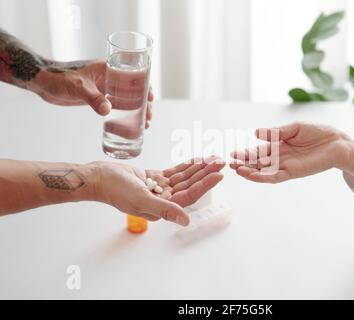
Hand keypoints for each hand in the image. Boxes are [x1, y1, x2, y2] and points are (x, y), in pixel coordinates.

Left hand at [28, 60, 152, 127]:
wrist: (43, 82)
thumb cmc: (59, 78)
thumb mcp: (78, 88)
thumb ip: (93, 98)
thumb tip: (108, 111)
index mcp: (108, 68)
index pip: (134, 75)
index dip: (145, 86)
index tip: (151, 99)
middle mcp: (110, 78)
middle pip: (134, 90)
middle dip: (145, 104)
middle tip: (149, 119)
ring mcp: (104, 89)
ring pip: (127, 100)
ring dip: (137, 111)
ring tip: (145, 125)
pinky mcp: (98, 98)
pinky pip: (117, 106)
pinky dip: (125, 115)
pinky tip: (130, 125)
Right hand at [91, 156, 224, 225]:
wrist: (98, 178)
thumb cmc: (115, 190)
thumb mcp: (141, 200)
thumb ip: (165, 210)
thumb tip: (186, 221)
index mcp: (162, 208)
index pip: (189, 195)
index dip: (205, 185)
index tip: (219, 174)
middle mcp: (162, 200)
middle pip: (189, 185)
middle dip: (206, 173)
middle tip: (221, 161)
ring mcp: (158, 189)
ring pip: (183, 178)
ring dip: (198, 168)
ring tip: (213, 158)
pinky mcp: (153, 179)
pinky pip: (174, 172)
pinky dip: (185, 166)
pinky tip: (196, 160)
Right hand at [230, 122, 353, 185]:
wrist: (338, 143)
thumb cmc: (318, 133)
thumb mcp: (294, 128)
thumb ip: (276, 132)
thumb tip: (256, 132)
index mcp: (278, 146)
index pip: (258, 150)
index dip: (245, 153)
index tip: (233, 153)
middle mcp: (279, 157)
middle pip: (257, 162)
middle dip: (244, 163)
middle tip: (230, 164)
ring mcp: (285, 166)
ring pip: (263, 172)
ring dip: (250, 172)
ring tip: (237, 170)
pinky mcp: (293, 173)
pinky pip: (275, 177)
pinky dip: (263, 177)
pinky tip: (252, 176)